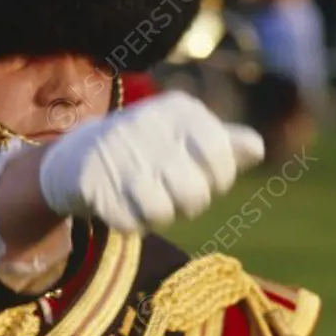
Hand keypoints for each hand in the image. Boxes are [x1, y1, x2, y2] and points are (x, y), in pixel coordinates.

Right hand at [38, 91, 263, 232]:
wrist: (79, 156)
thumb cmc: (149, 150)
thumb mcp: (187, 138)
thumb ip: (224, 144)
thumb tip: (256, 148)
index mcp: (178, 110)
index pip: (219, 153)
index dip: (219, 178)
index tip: (208, 180)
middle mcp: (147, 124)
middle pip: (193, 193)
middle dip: (189, 204)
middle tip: (174, 194)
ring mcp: (116, 152)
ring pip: (160, 212)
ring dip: (159, 217)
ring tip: (150, 202)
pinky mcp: (90, 181)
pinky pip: (128, 224)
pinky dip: (131, 224)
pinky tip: (124, 206)